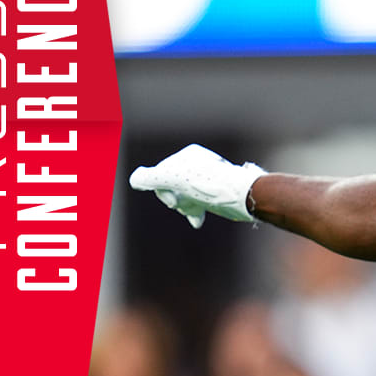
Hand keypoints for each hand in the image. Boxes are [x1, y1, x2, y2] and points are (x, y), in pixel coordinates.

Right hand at [129, 144, 265, 227]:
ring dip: (187, 207)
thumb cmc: (206, 184)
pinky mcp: (220, 192)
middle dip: (177, 200)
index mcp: (190, 154)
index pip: (163, 174)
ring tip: (195, 216)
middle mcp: (201, 163)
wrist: (240, 195)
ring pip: (188, 195)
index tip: (172, 202)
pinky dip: (197, 211)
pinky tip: (197, 221)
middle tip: (183, 207)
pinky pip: (202, 201)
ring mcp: (211, 178)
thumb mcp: (170, 179)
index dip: (163, 191)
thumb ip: (149, 178)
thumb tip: (135, 179)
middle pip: (176, 186)